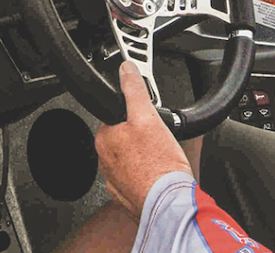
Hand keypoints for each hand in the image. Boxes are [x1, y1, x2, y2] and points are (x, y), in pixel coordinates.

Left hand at [95, 61, 192, 217]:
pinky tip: (158, 173)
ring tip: (161, 157)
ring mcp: (115, 180)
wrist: (170, 205)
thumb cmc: (159, 165)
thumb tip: (126, 69)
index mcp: (105, 139)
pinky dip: (145, 174)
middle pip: (122, 138)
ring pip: (130, 159)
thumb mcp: (147, 117)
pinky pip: (136, 178)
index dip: (132, 113)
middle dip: (139, 135)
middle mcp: (105, 161)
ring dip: (143, 156)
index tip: (145, 117)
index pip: (114, 116)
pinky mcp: (128, 196)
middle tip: (158, 139)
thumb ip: (134, 90)